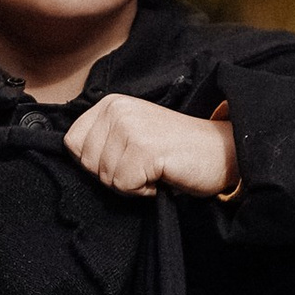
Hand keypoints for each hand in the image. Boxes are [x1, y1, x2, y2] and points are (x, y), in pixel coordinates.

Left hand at [61, 93, 237, 199]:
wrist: (222, 150)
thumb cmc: (175, 150)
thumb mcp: (132, 135)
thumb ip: (103, 141)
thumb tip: (74, 158)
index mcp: (111, 104)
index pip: (72, 143)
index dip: (96, 162)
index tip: (126, 158)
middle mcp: (117, 110)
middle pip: (87, 164)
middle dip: (114, 175)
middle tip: (145, 165)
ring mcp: (130, 128)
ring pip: (106, 177)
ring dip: (132, 184)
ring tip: (156, 168)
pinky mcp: (144, 149)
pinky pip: (124, 186)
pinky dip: (144, 191)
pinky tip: (162, 176)